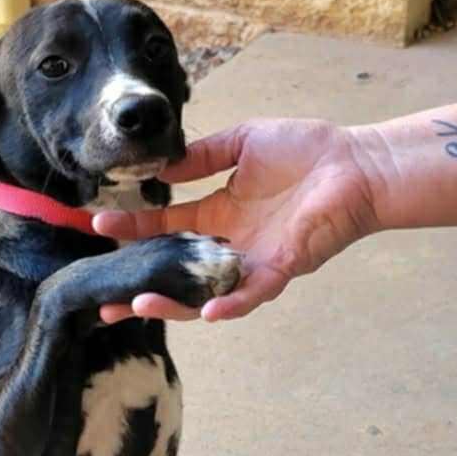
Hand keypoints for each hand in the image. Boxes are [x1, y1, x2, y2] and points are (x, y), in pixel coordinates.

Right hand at [90, 118, 375, 322]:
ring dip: (172, 304)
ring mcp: (253, 261)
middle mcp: (230, 245)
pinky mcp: (282, 268)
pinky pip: (250, 294)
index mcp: (219, 214)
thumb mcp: (243, 143)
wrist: (358, 164)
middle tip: (102, 301)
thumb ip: (203, 156)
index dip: (132, 228)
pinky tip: (206, 313)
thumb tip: (163, 168)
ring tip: (138, 304)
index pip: (164, 227)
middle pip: (176, 273)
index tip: (98, 225)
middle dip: (138, 288)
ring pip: (206, 294)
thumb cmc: (307, 151)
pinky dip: (228, 305)